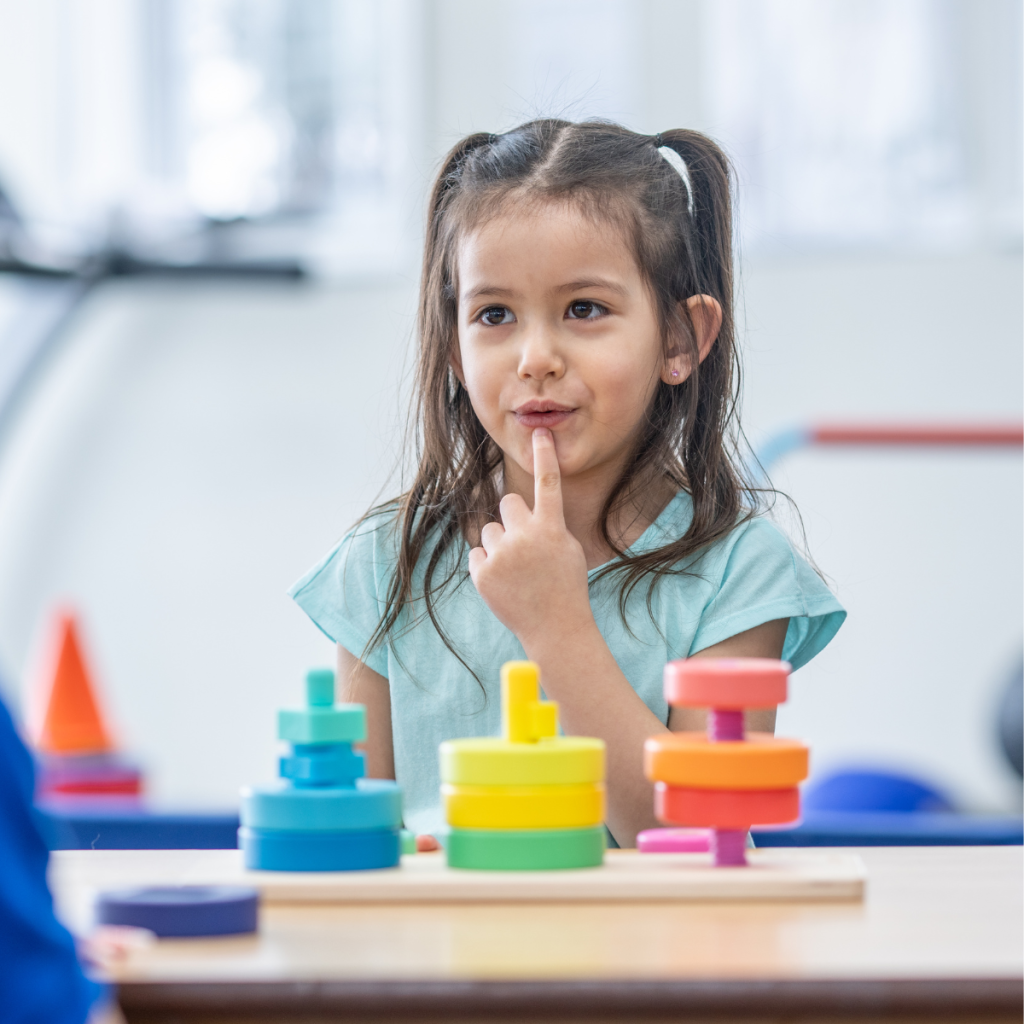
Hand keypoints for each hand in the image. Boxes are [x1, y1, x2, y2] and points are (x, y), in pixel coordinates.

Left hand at [468, 429, 592, 650]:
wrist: (555, 628)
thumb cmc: (564, 586)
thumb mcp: (567, 549)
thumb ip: (546, 525)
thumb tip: (519, 511)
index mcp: (552, 528)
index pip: (547, 483)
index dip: (544, 455)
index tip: (540, 432)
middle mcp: (526, 536)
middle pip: (507, 502)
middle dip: (512, 519)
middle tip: (524, 546)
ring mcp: (502, 555)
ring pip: (490, 530)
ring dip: (499, 546)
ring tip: (517, 572)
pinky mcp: (483, 573)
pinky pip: (477, 554)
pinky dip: (487, 567)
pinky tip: (504, 584)